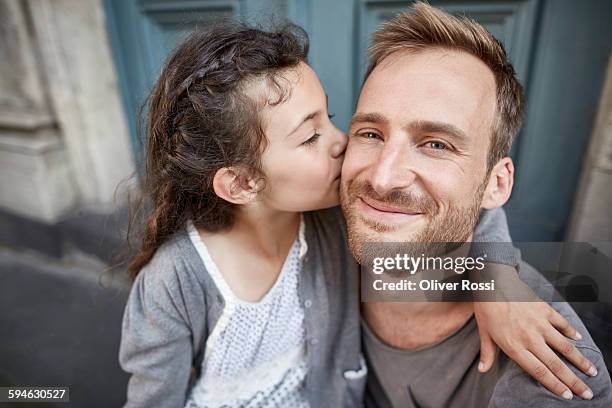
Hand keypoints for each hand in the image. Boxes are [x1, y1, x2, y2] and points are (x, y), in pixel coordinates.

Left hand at [474, 299, 597, 400]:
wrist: (492, 282)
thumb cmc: (486, 308)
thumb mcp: (483, 332)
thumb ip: (487, 353)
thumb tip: (482, 370)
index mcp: (514, 346)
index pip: (539, 371)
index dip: (554, 385)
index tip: (567, 395)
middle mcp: (529, 337)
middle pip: (555, 364)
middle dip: (573, 381)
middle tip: (587, 392)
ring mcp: (538, 323)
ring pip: (564, 346)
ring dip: (580, 360)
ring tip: (592, 371)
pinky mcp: (544, 309)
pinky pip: (562, 323)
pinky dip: (571, 332)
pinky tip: (579, 339)